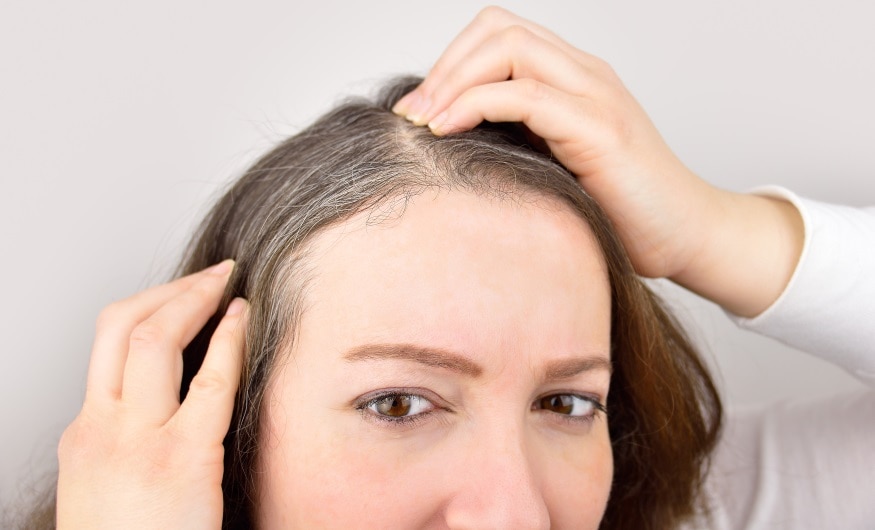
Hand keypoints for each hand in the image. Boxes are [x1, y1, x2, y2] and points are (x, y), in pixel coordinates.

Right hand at [57, 261, 246, 528]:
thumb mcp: (108, 489)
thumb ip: (129, 441)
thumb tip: (165, 405)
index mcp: (85, 434)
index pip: (107, 345)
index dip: (149, 307)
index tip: (184, 296)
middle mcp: (99, 428)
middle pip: (121, 325)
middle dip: (169, 288)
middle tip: (210, 274)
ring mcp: (135, 441)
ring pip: (152, 337)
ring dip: (193, 297)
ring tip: (226, 281)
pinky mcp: (180, 460)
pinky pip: (209, 382)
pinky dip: (228, 340)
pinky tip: (243, 320)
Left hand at [393, 7, 802, 316]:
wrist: (685, 236)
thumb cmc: (619, 209)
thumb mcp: (555, 164)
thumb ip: (517, 141)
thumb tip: (446, 145)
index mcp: (572, 78)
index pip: (499, 34)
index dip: (450, 62)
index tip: (417, 109)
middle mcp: (585, 74)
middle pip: (498, 28)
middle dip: (443, 67)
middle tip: (410, 113)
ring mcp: (596, 94)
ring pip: (509, 48)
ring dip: (452, 81)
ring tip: (422, 122)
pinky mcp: (601, 128)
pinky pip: (526, 95)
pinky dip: (476, 105)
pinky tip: (448, 132)